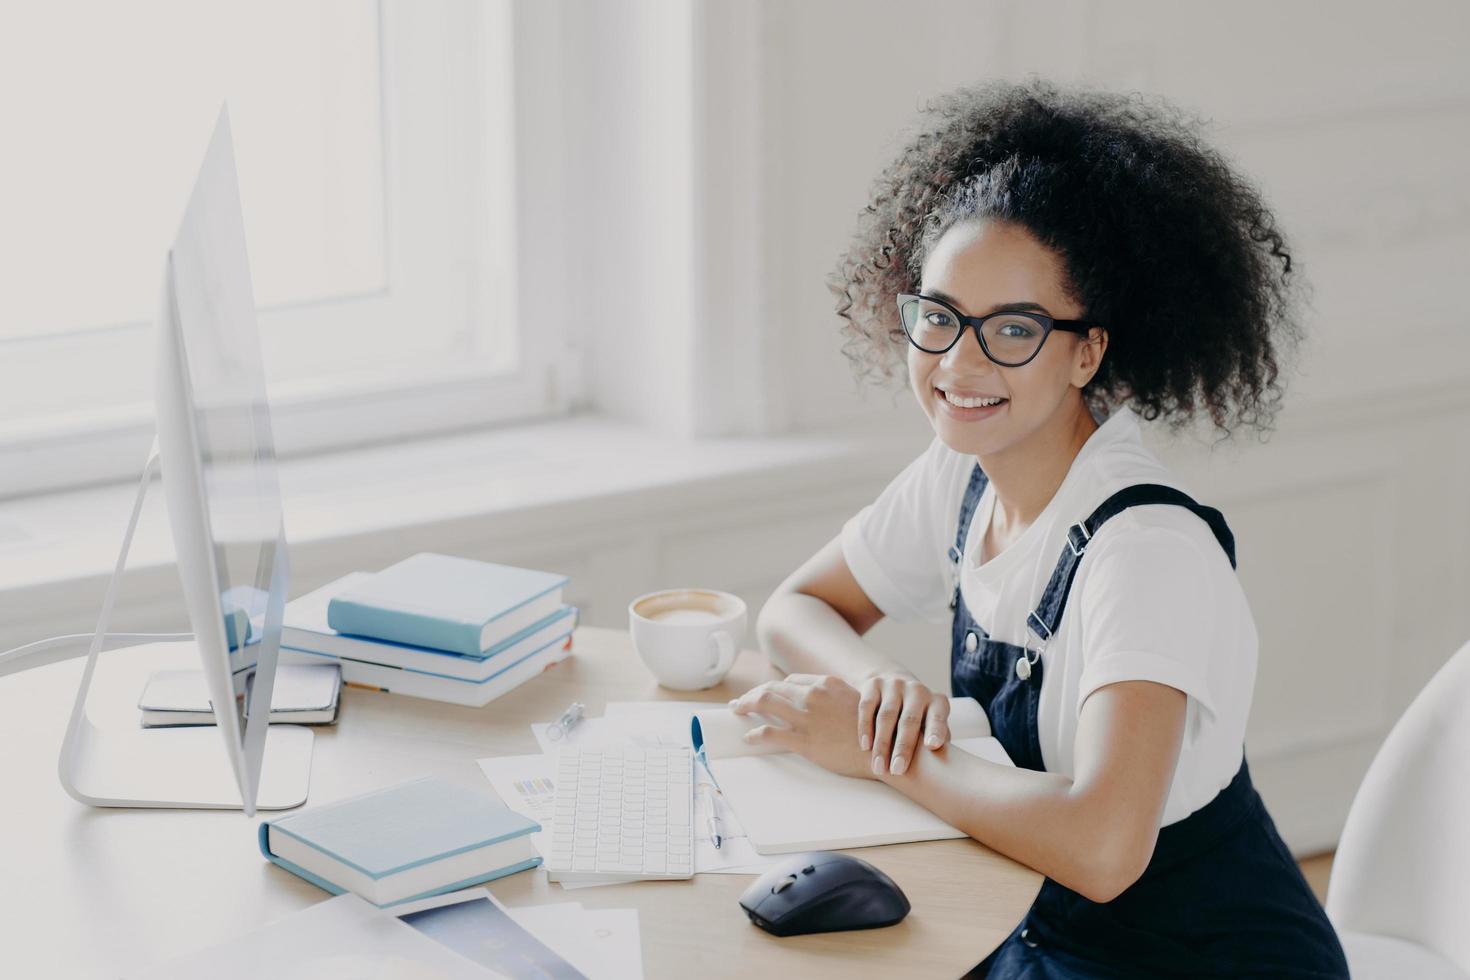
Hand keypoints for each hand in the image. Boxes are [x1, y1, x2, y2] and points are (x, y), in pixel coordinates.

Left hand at [729, 675, 874, 779]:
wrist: (883, 751)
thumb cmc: (873, 731)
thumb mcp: (855, 703)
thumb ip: (834, 698)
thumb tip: (820, 703)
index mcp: (825, 683)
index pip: (789, 682)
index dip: (773, 688)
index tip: (764, 695)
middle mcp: (812, 695)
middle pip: (772, 688)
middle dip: (752, 694)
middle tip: (740, 702)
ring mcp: (806, 717)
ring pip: (764, 702)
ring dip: (746, 705)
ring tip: (737, 711)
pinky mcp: (803, 740)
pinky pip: (769, 733)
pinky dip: (754, 733)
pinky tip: (748, 737)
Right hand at [857, 671, 949, 776]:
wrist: (895, 684)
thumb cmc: (919, 717)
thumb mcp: (932, 725)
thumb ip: (938, 741)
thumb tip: (942, 767)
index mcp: (937, 702)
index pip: (938, 717)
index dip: (936, 730)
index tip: (932, 746)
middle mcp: (918, 691)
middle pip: (909, 721)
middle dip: (902, 747)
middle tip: (897, 771)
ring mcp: (895, 685)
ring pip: (886, 716)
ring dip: (881, 744)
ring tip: (879, 767)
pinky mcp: (874, 684)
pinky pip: (867, 707)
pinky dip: (865, 727)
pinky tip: (865, 746)